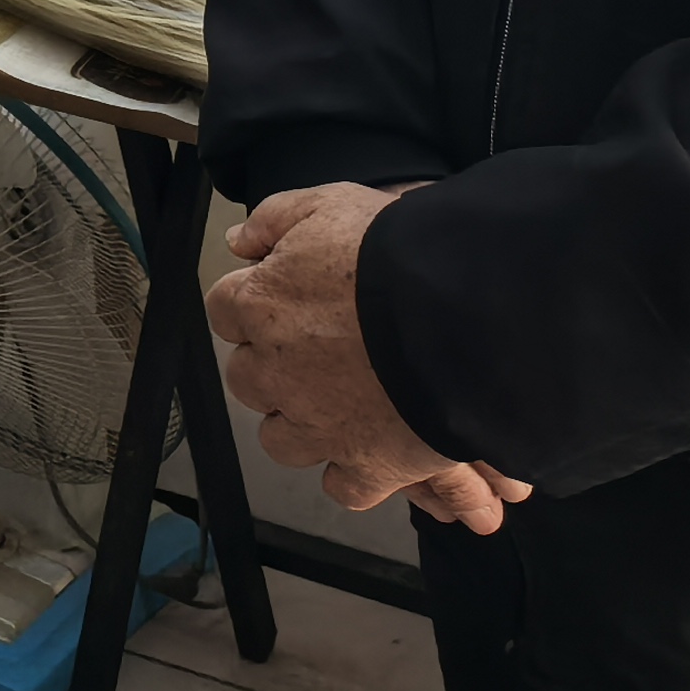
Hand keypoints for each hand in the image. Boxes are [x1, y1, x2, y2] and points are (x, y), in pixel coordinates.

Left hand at [208, 182, 534, 534]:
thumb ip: (275, 219)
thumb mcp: (331, 204)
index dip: (255, 302)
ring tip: (342, 402)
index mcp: (261, 306)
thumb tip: (240, 242)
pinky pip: (343, 487)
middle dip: (274, 366)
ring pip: (282, 439)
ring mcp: (319, 426)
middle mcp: (278, 374)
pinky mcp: (367, 466)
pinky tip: (373, 451)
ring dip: (302, 423)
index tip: (284, 299)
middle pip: (248, 379)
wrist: (464, 312)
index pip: (225, 310)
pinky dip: (355, 473)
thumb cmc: (397, 253)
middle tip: (317, 350)